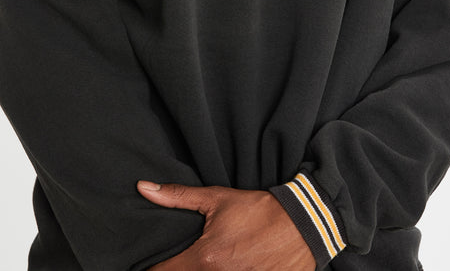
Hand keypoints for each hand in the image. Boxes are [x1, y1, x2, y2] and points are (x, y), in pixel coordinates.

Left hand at [137, 181, 316, 270]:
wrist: (302, 224)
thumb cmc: (259, 210)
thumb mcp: (218, 199)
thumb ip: (178, 197)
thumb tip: (144, 188)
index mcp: (204, 259)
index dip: (153, 267)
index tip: (155, 259)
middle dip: (180, 268)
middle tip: (185, 256)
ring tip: (211, 259)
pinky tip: (230, 264)